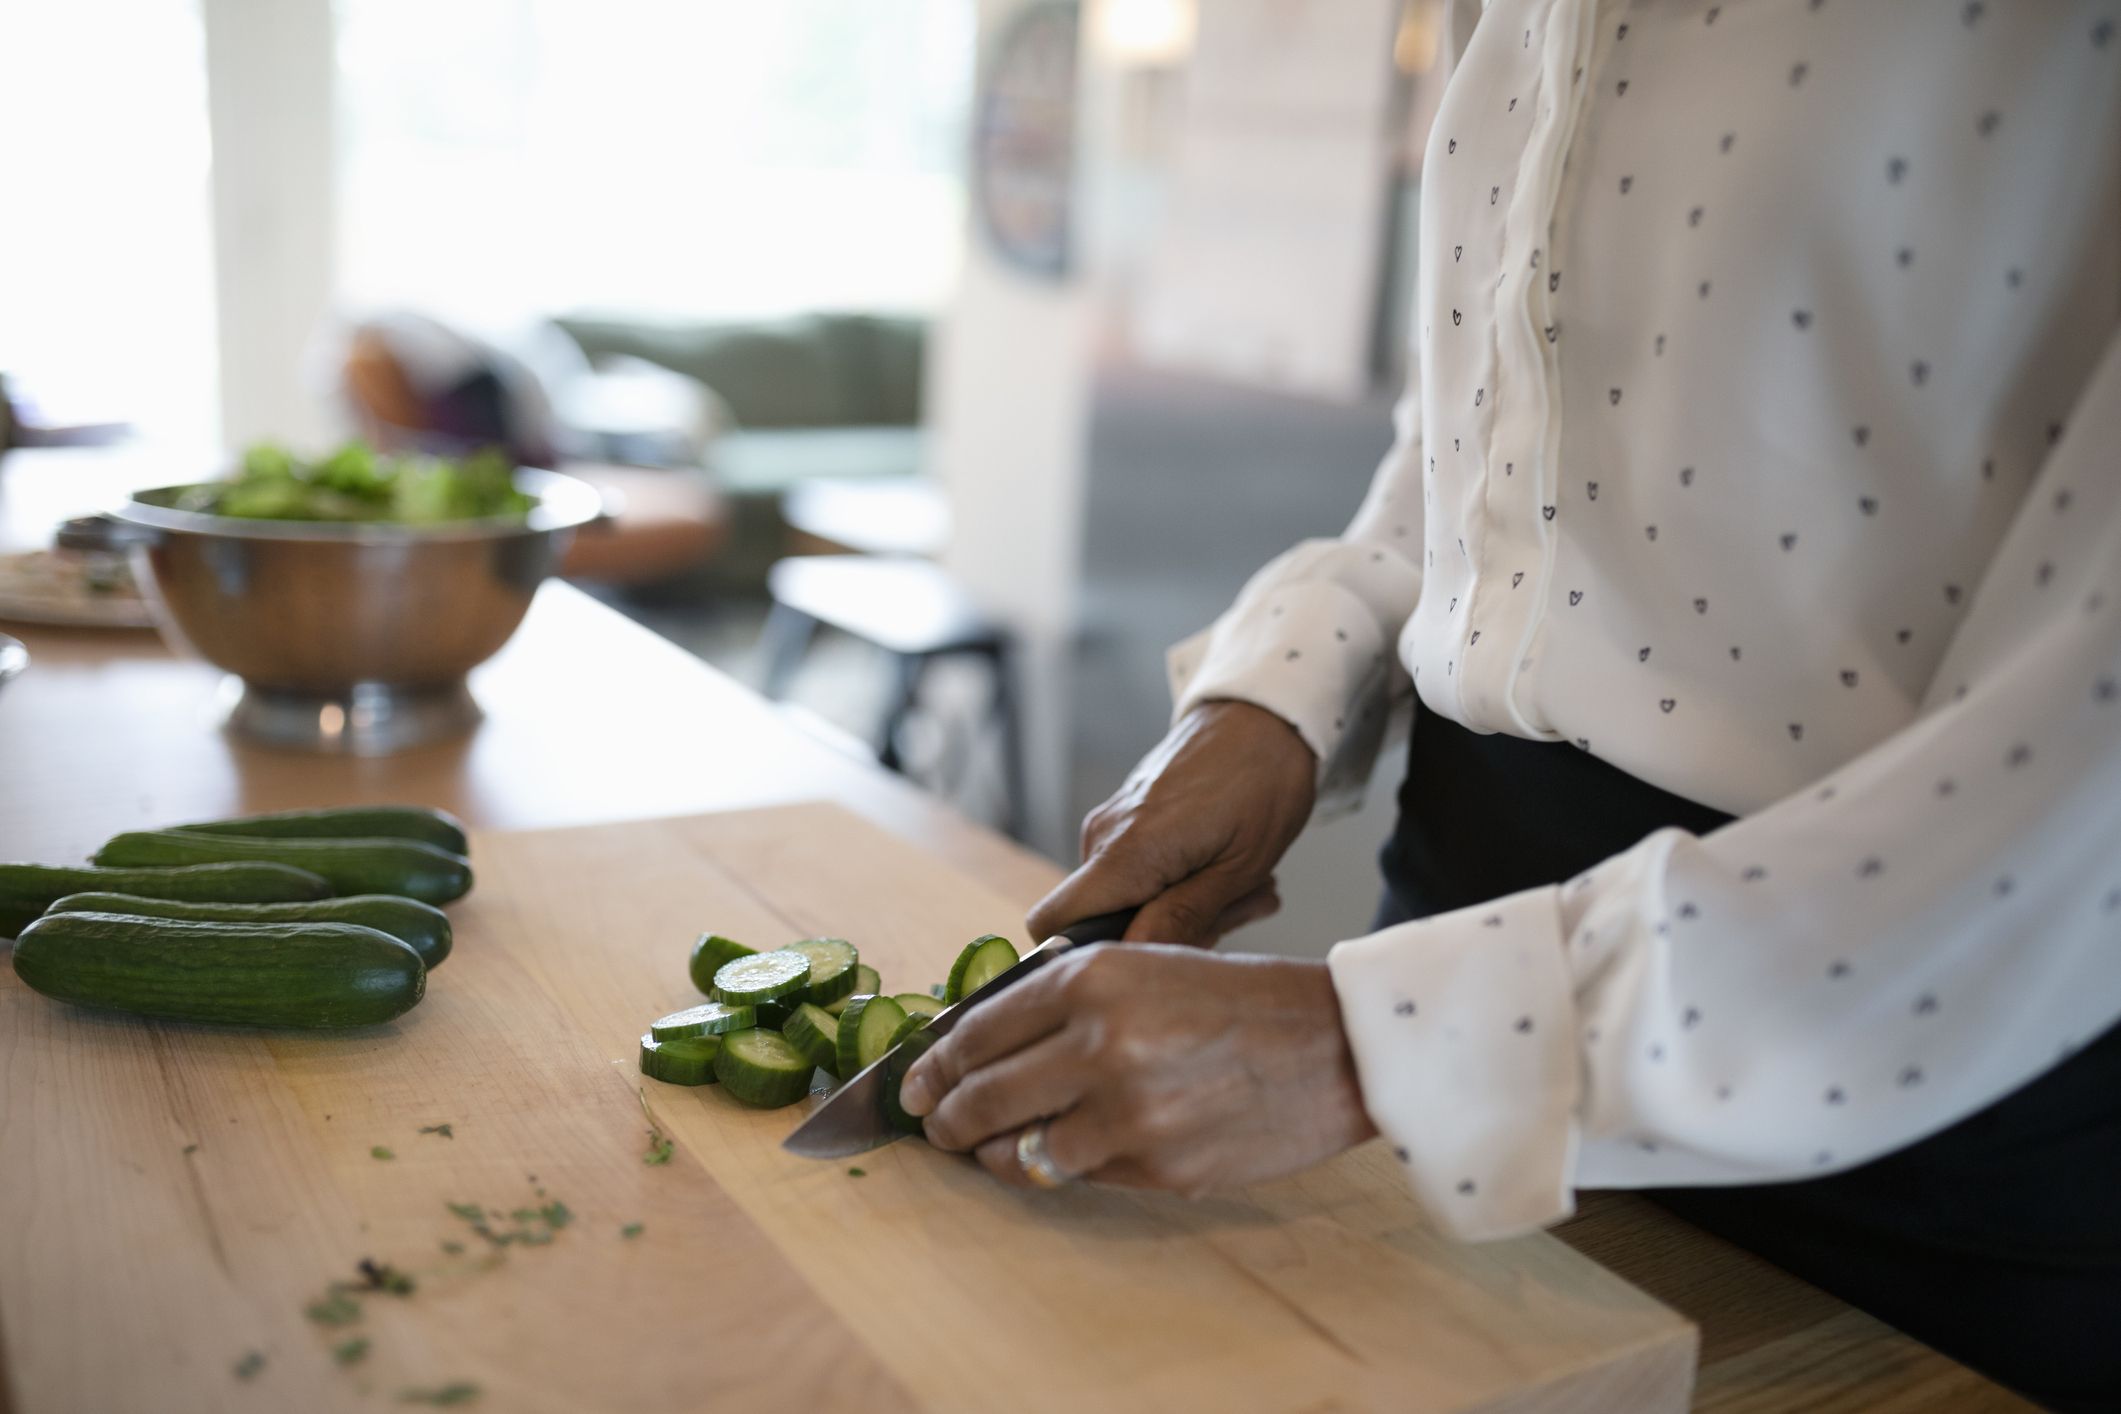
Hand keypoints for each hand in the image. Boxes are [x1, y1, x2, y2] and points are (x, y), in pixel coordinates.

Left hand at [897, 943, 1374, 1192]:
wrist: (1333, 1045)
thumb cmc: (1238, 1001)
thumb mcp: (1145, 968)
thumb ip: (1065, 1000)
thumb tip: (980, 1044)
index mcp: (1093, 978)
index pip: (977, 1031)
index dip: (932, 1065)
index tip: (915, 1082)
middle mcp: (1100, 1042)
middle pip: (979, 1095)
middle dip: (942, 1118)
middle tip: (932, 1126)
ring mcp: (1126, 1112)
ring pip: (1015, 1149)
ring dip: (988, 1155)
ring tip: (981, 1149)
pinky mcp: (1153, 1166)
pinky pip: (1074, 1174)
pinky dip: (1052, 1168)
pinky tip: (1053, 1154)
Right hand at [1026, 700, 1315, 946]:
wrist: (1266, 714)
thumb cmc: (1262, 782)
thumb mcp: (1237, 867)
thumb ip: (1180, 919)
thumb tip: (1130, 959)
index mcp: (1125, 853)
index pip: (1052, 925)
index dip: (1086, 955)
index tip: (1150, 959)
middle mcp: (1102, 837)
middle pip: (1097, 920)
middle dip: (1159, 935)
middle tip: (1228, 916)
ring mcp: (1112, 824)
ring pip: (1125, 899)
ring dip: (1180, 910)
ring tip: (1240, 887)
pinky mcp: (1127, 818)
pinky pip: (1137, 872)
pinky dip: (1180, 884)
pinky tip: (1226, 869)